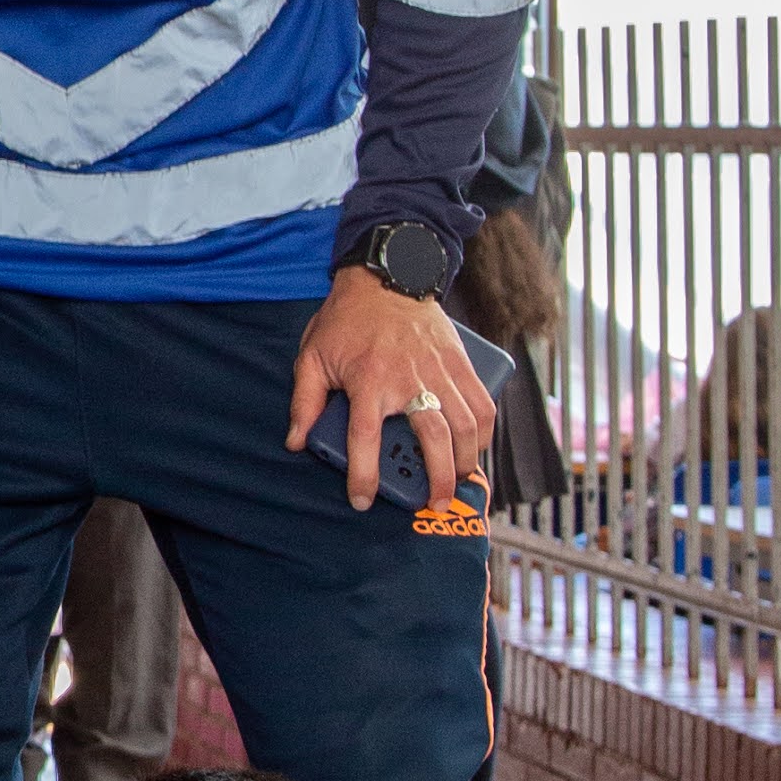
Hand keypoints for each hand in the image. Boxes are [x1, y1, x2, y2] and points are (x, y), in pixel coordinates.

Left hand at [287, 263, 494, 512]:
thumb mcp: (313, 357)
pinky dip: (485, 431)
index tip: (363, 501)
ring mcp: (440, 370)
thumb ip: (305, 402)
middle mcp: (408, 379)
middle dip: (438, 479)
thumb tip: (296, 442)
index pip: (365, 438)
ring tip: (458, 481)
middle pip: (432, 438)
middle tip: (434, 505)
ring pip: (465, 424)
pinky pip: (483, 403)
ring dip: (466, 459)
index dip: (363, 475)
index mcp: (368, 380)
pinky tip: (476, 448)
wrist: (388, 275)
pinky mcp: (461, 362)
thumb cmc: (347, 320)